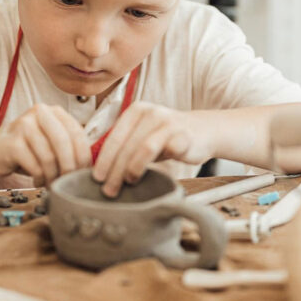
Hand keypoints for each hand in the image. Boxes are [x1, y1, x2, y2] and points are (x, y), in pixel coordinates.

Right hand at [0, 104, 90, 186]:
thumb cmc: (29, 149)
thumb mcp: (51, 142)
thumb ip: (70, 146)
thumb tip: (92, 167)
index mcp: (54, 111)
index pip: (77, 133)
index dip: (83, 157)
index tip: (83, 174)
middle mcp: (40, 113)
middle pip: (64, 143)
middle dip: (69, 167)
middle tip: (69, 182)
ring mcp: (24, 125)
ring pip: (49, 157)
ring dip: (53, 176)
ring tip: (52, 183)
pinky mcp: (12, 142)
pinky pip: (35, 166)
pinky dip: (40, 178)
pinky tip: (38, 181)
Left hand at [92, 102, 212, 197]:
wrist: (204, 130)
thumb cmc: (167, 137)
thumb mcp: (143, 135)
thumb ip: (124, 145)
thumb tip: (100, 170)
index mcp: (136, 111)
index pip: (114, 137)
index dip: (104, 159)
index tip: (96, 178)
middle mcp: (151, 113)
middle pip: (126, 145)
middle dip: (115, 170)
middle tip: (109, 189)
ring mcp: (168, 123)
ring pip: (143, 148)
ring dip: (132, 169)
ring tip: (128, 183)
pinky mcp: (184, 135)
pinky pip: (168, 151)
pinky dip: (158, 164)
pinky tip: (151, 178)